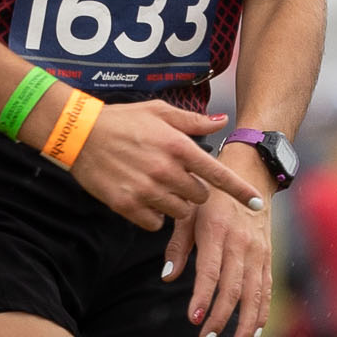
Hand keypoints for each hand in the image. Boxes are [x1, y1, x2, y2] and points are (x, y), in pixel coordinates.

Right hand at [63, 100, 263, 230]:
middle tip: (176, 179)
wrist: (78, 134)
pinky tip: (143, 199)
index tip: (258, 203)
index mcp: (178, 146)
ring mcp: (146, 190)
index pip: (218, 174)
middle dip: (194, 191)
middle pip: (200, 198)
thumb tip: (222, 121)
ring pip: (179, 213)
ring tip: (158, 188)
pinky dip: (153, 216)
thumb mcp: (159, 112)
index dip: (240, 191)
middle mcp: (166, 170)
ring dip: (174, 205)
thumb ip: (193, 121)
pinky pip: (154, 224)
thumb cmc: (121, 120)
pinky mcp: (127, 206)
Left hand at [162, 148, 273, 336]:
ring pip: (254, 293)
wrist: (250, 174)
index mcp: (217, 231)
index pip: (211, 271)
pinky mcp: (267, 256)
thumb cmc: (210, 196)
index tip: (193, 319)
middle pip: (233, 287)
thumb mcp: (188, 212)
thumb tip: (167, 277)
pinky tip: (254, 332)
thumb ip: (178, 245)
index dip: (203, 297)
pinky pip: (266, 288)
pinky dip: (261, 311)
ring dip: (245, 323)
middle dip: (221, 317)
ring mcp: (258, 251)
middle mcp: (241, 243)